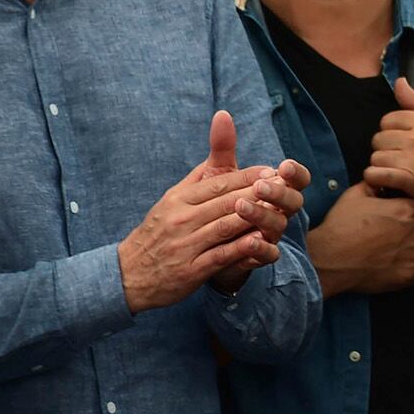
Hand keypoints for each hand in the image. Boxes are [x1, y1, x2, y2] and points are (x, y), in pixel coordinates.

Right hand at [117, 113, 303, 311]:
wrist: (128, 274)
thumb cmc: (158, 232)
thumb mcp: (173, 199)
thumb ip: (200, 176)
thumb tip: (217, 138)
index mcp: (179, 199)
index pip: (218, 183)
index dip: (247, 176)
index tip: (273, 171)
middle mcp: (181, 219)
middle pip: (226, 202)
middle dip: (258, 193)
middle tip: (285, 187)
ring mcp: (185, 245)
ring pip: (226, 226)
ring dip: (255, 217)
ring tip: (280, 211)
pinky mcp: (190, 270)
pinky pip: (220, 256)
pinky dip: (242, 248)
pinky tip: (262, 242)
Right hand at [305, 182, 413, 296]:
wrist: (329, 258)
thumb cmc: (342, 226)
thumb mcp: (358, 193)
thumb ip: (378, 184)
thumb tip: (384, 181)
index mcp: (410, 210)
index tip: (408, 218)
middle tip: (400, 236)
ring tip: (394, 251)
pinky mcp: (408, 276)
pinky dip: (408, 269)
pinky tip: (391, 265)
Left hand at [363, 79, 413, 217]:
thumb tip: (399, 82)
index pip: (387, 121)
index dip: (391, 134)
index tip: (401, 145)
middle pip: (378, 140)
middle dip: (385, 151)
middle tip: (399, 161)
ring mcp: (413, 158)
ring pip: (375, 158)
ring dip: (381, 167)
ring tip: (396, 173)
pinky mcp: (410, 179)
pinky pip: (375, 174)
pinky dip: (377, 180)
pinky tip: (388, 184)